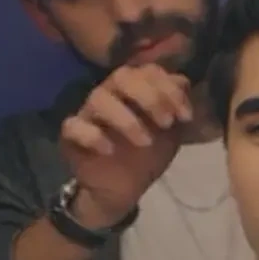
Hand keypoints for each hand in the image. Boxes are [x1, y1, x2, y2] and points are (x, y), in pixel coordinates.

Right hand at [59, 63, 193, 227]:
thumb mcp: (172, 131)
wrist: (126, 188)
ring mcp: (89, 114)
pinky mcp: (72, 137)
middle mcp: (110, 94)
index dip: (170, 89)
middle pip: (122, 76)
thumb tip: (183, 81)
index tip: (186, 117)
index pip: (149, 71)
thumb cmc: (148, 152)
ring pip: (99, 98)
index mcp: (135, 89)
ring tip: (146, 142)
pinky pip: (73, 126)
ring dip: (127, 119)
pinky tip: (110, 150)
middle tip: (167, 123)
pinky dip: (92, 136)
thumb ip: (178, 105)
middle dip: (150, 97)